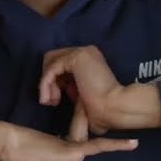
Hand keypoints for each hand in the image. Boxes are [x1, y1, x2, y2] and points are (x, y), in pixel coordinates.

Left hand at [39, 46, 160, 139]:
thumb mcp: (81, 95)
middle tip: (52, 101)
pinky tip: (49, 99)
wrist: (114, 109)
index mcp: (90, 60)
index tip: (56, 100)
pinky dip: (45, 84)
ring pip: (50, 61)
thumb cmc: (101, 109)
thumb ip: (70, 86)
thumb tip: (52, 86)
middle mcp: (87, 51)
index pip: (62, 63)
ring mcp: (82, 52)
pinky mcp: (76, 57)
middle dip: (48, 80)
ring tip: (52, 101)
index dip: (55, 81)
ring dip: (45, 82)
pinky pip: (51, 69)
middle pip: (53, 58)